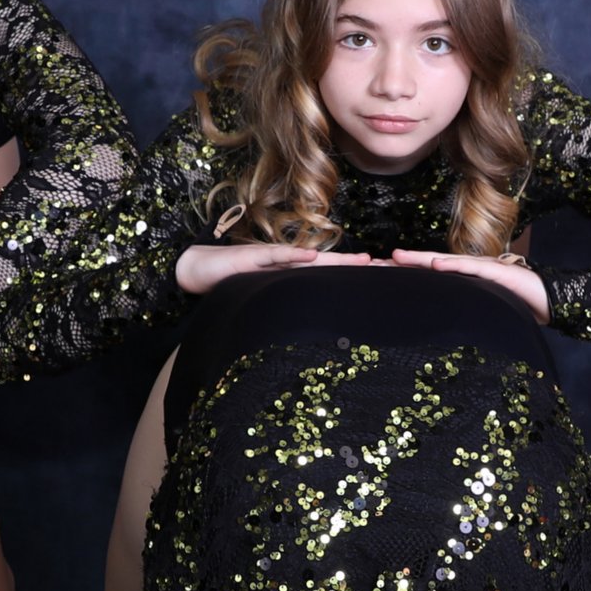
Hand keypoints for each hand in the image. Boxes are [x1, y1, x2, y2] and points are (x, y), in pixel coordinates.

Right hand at [174, 242, 372, 293]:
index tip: (384, 283)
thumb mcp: (263, 300)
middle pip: (330, 266)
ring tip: (364, 262)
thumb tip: (307, 333)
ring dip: (338, 262)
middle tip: (391, 269)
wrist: (199, 268)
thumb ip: (283, 310)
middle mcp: (288, 265)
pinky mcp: (253, 257)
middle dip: (359, 269)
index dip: (354, 280)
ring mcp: (272, 259)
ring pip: (311, 260)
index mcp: (293, 277)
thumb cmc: (233, 285)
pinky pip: (275, 256)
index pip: (330, 278)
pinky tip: (312, 257)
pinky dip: (293, 256)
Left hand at [388, 249, 549, 322]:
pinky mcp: (496, 272)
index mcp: (461, 281)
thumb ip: (460, 313)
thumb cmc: (515, 306)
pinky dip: (453, 266)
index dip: (403, 273)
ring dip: (420, 259)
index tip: (377, 274)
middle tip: (373, 263)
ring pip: (444, 261)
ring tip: (396, 257)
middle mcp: (467, 270)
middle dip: (401, 263)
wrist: (548, 300)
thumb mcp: (480, 310)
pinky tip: (436, 265)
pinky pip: (471, 268)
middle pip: (428, 264)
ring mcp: (481, 268)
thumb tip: (436, 330)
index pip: (426, 275)